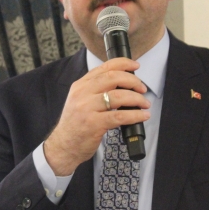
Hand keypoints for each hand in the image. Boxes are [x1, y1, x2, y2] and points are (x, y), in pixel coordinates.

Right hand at [44, 58, 150, 175]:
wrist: (63, 146)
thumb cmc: (76, 124)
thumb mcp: (80, 100)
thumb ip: (96, 90)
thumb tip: (123, 83)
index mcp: (80, 85)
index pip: (104, 67)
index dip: (123, 64)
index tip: (135, 66)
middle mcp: (83, 93)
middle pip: (113, 78)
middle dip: (133, 81)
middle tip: (142, 88)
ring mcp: (87, 108)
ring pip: (118, 96)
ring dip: (137, 98)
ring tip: (145, 103)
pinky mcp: (94, 124)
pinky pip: (120, 116)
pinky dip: (135, 115)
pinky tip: (142, 116)